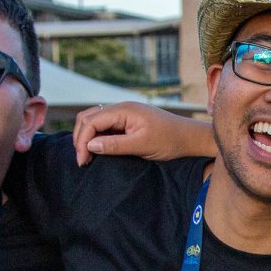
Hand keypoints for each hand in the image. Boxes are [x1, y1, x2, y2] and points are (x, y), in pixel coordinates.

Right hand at [72, 103, 216, 165]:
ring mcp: (123, 114)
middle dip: (80, 138)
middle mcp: (121, 108)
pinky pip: (104, 126)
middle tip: (82, 162)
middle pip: (87, 118)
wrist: (190, 138)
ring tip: (87, 158)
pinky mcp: (126, 122)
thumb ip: (115, 145)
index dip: (82, 141)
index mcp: (124, 110)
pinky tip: (97, 152)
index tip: (83, 162)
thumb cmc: (170, 141)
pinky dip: (96, 138)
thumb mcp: (142, 145)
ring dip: (86, 137)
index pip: (91, 121)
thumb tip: (90, 145)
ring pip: (93, 121)